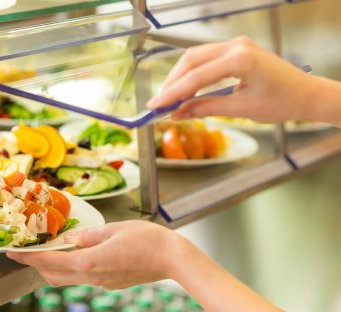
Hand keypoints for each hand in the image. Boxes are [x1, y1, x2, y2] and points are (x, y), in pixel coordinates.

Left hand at [6, 220, 188, 289]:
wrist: (174, 260)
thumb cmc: (148, 240)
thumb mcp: (114, 229)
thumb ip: (87, 235)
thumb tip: (69, 238)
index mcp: (89, 262)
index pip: (49, 263)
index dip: (28, 259)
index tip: (13, 254)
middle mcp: (92, 277)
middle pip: (54, 276)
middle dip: (38, 266)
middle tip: (30, 251)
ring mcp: (102, 283)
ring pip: (69, 278)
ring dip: (56, 267)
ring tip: (53, 250)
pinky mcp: (112, 283)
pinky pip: (86, 276)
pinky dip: (75, 267)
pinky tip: (80, 253)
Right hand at [147, 36, 320, 122]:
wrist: (307, 94)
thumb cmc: (282, 102)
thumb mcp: (242, 109)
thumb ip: (206, 108)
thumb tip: (178, 114)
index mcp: (241, 59)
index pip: (196, 76)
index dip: (173, 93)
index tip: (155, 106)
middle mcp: (237, 46)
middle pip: (191, 61)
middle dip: (172, 83)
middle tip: (158, 103)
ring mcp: (236, 45)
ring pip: (196, 57)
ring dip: (180, 77)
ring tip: (168, 99)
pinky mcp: (237, 49)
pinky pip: (206, 58)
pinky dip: (192, 73)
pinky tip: (185, 90)